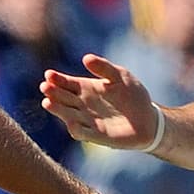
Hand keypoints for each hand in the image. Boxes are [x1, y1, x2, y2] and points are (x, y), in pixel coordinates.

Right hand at [40, 53, 158, 149]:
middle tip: (45, 87)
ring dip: (58, 109)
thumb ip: (104, 68)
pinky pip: (82, 133)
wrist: (148, 119)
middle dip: (53, 92)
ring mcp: (88, 120)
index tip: (49, 75)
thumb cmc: (133, 95)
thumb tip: (86, 58)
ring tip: (48, 102)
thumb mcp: (121, 76)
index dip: (56, 79)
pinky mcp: (96, 135)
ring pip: (68, 115)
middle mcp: (82, 105)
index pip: (66, 83)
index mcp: (86, 88)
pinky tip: (72, 123)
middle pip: (63, 98)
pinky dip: (76, 129)